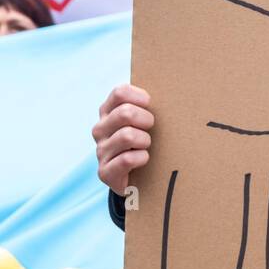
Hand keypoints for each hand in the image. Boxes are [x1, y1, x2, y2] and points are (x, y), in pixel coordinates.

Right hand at [92, 84, 154, 199]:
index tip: (150, 105)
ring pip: (127, 136)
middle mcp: (100, 129)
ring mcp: (100, 151)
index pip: (120, 92)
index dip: (140, 97)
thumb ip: (147, 104)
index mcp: (107, 111)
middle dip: (146, 120)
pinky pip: (127, 159)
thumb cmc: (144, 141)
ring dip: (144, 141)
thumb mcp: (143, 119)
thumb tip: (167, 89)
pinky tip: (143, 159)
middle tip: (150, 129)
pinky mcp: (105, 172)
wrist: (137, 178)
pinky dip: (142, 158)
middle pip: (125, 113)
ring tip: (146, 145)